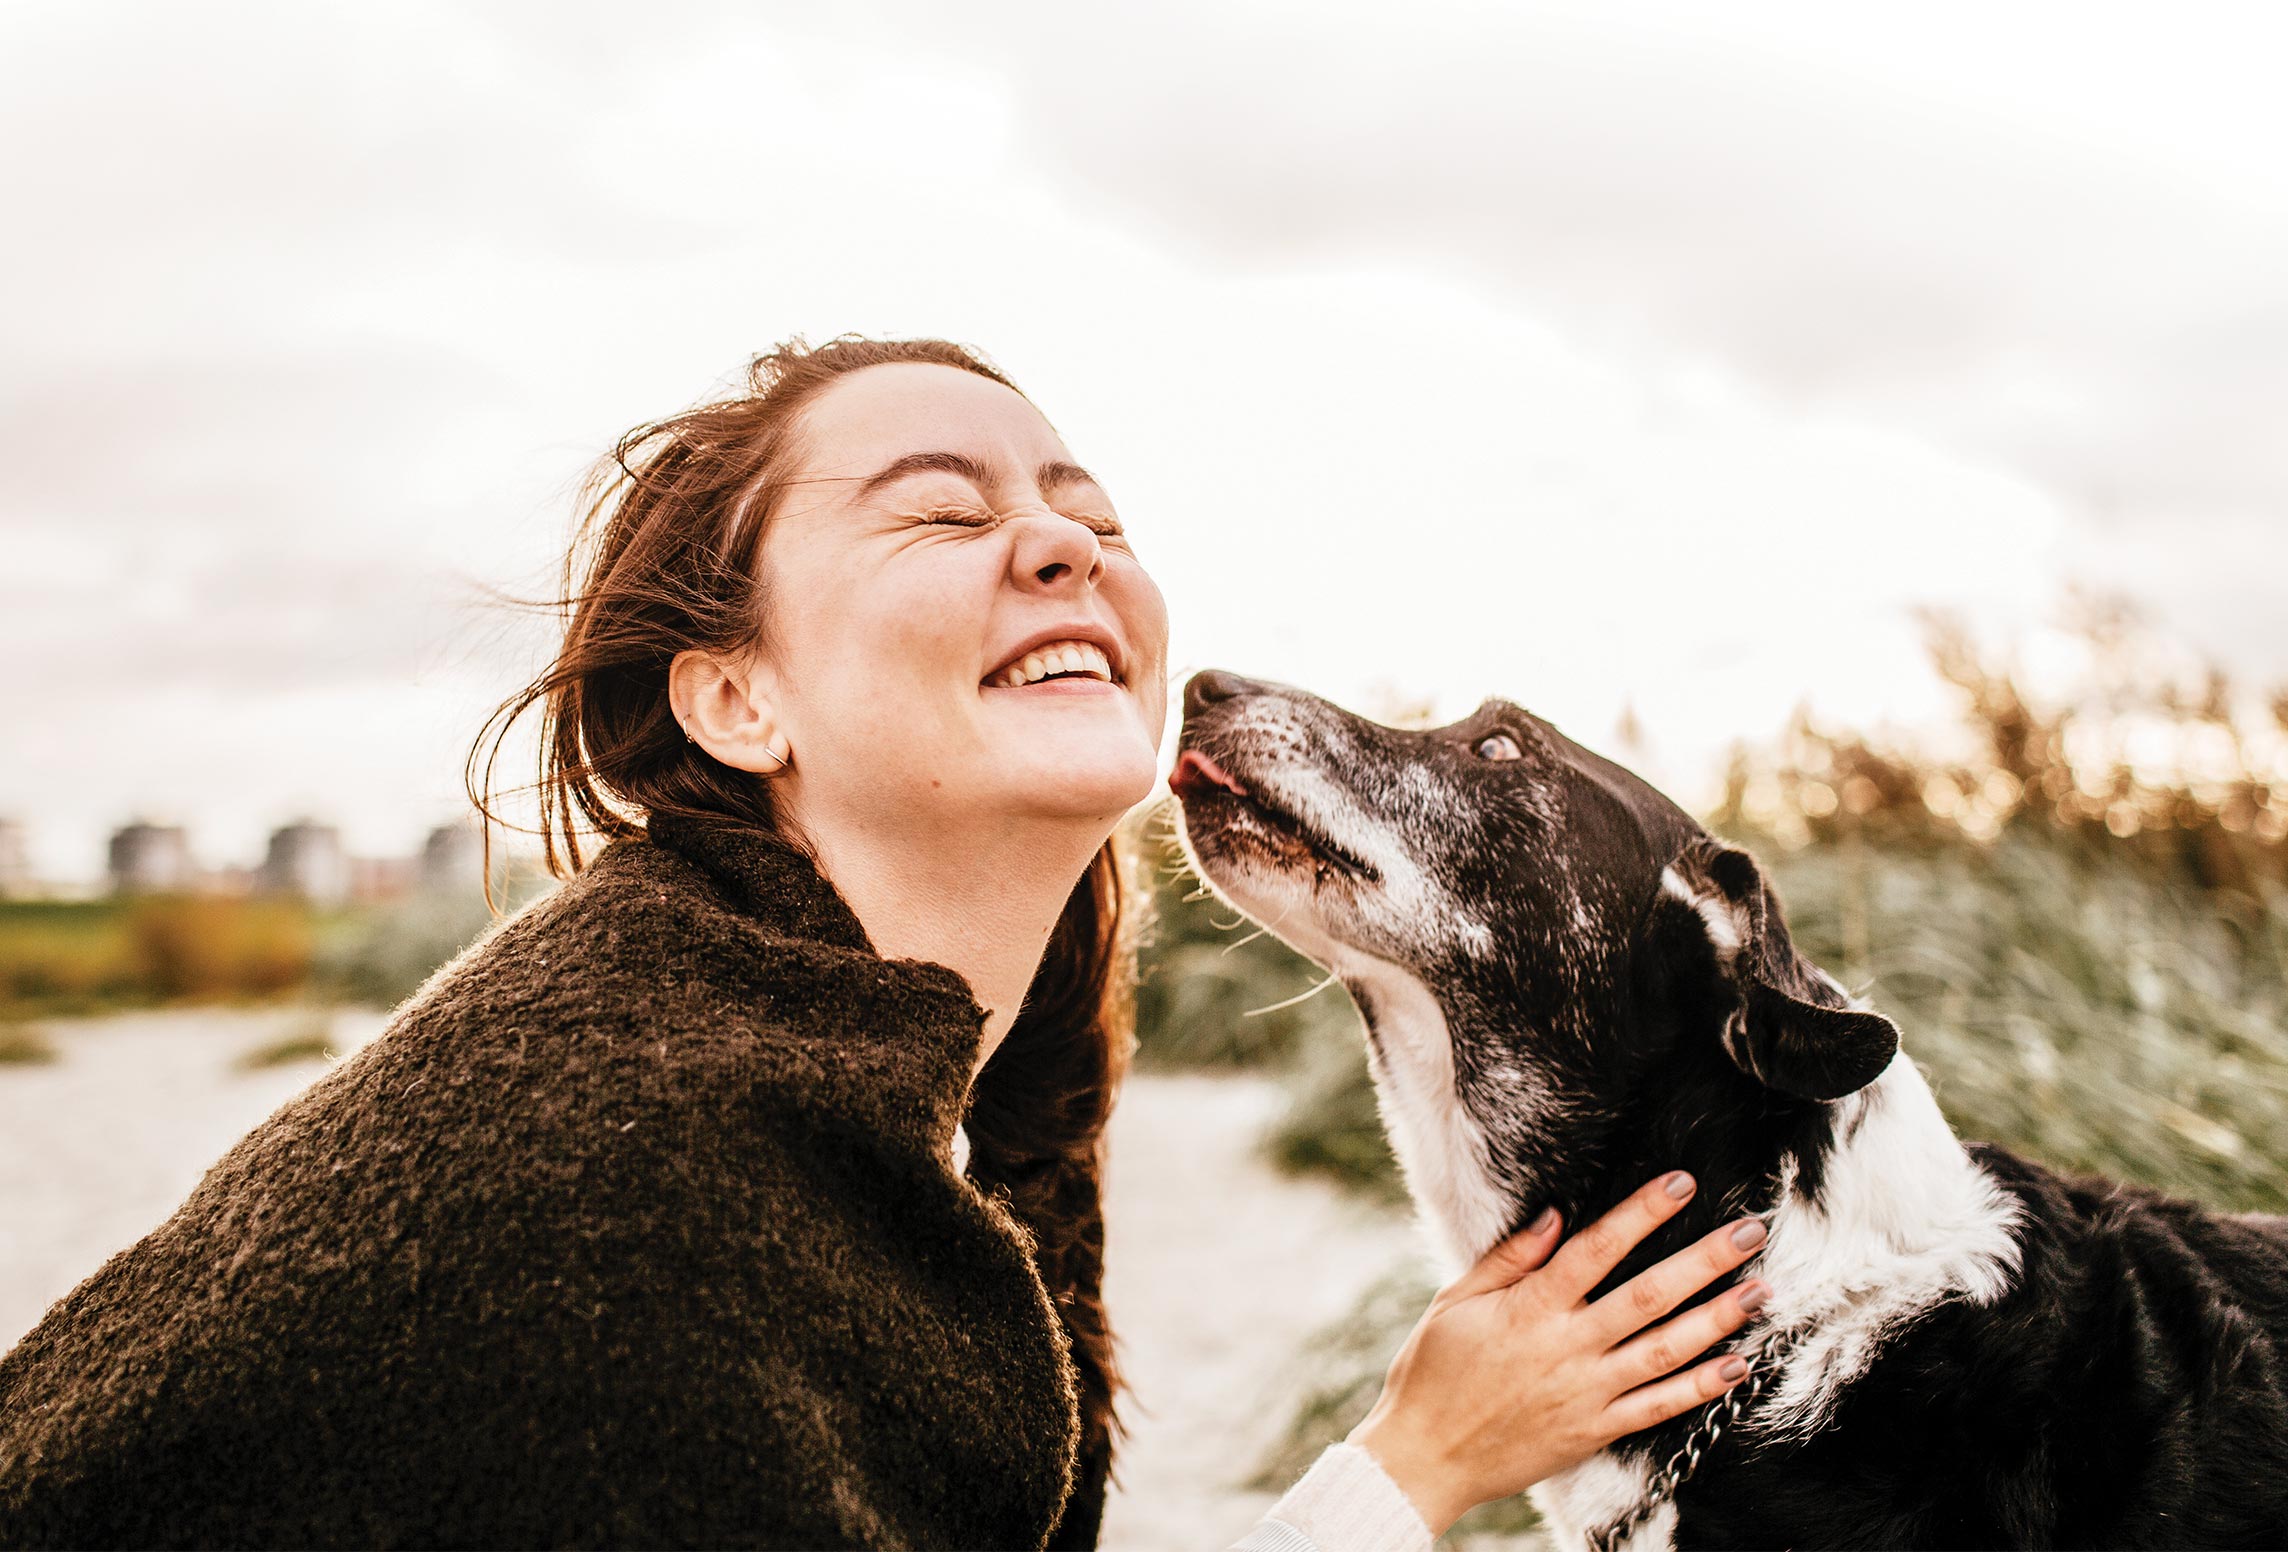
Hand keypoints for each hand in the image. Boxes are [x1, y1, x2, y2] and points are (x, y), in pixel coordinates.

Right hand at [1344, 1171, 1769, 1535]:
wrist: (1425, 1458)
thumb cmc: (1432, 1373)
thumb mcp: (1456, 1302)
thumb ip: (1509, 1259)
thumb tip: (1555, 1216)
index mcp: (1530, 1309)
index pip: (1598, 1248)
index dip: (1642, 1213)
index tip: (1681, 1184)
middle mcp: (1567, 1348)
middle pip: (1648, 1295)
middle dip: (1704, 1261)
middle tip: (1750, 1233)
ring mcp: (1586, 1393)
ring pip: (1666, 1350)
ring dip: (1718, 1318)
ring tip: (1760, 1291)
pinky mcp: (1594, 1430)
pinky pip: (1658, 1407)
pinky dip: (1701, 1387)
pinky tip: (1737, 1365)